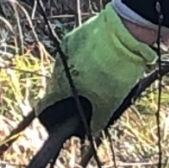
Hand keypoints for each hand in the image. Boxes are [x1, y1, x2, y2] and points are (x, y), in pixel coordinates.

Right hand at [36, 3, 157, 136]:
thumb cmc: (115, 71)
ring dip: (76, 78)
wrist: (124, 32)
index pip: (44, 106)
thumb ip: (98, 121)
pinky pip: (73, 54)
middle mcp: (57, 67)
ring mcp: (64, 49)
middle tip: (86, 101)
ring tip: (96, 81)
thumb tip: (92, 135)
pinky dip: (82, 62)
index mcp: (60, 85)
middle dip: (68, 96)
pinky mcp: (74, 36)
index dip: (49, 116)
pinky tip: (99, 63)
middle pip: (57, 87)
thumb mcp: (110, 101)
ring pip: (66, 70)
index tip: (57, 122)